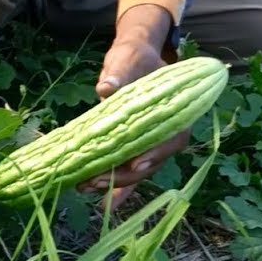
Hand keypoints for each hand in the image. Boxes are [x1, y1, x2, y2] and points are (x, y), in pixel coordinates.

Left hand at [78, 4, 188, 209]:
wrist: (134, 60)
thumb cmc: (135, 58)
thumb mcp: (128, 60)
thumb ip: (119, 73)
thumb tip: (106, 88)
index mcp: (175, 113)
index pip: (169, 140)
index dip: (153, 153)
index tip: (134, 162)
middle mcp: (167, 135)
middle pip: (151, 163)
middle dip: (124, 176)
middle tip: (95, 181)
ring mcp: (151, 145)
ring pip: (138, 172)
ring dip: (114, 184)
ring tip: (86, 188)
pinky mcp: (134, 149)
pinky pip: (128, 173)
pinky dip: (116, 189)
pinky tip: (101, 202)